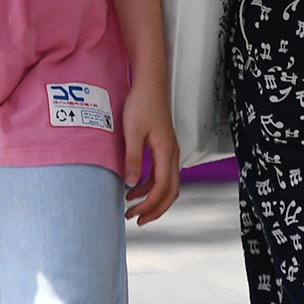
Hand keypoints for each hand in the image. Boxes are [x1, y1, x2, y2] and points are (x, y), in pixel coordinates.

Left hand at [121, 80, 179, 225]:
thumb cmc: (141, 104)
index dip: (149, 205)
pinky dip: (150, 185)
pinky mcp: (164, 147)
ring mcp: (170, 151)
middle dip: (155, 209)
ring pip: (167, 184)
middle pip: (170, 191)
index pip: (162, 188)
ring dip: (152, 198)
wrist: (150, 84)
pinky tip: (135, 187)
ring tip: (132, 206)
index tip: (134, 215)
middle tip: (136, 219)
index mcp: (166, 152)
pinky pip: (162, 174)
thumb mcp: (132, 132)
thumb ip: (132, 158)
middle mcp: (172, 154)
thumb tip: (130, 183)